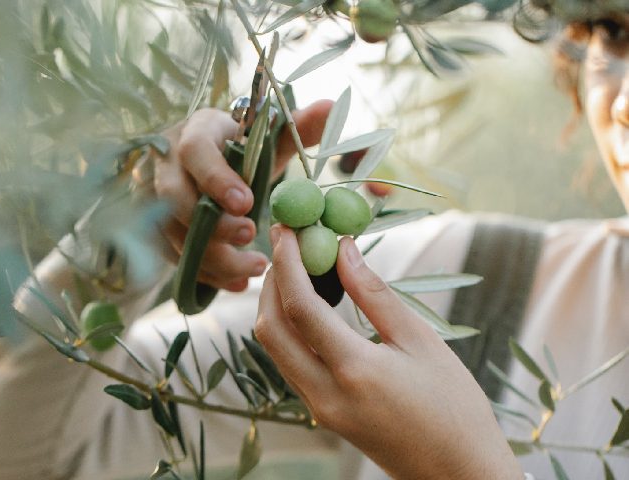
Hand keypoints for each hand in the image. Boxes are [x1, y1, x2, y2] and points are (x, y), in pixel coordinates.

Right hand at [145, 101, 331, 291]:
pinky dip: (207, 274)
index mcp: (196, 132)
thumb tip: (332, 106)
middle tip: (250, 236)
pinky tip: (237, 283)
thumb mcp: (269, 137)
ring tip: (255, 268)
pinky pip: (174, 257)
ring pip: (172, 233)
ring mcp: (156, 199)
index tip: (247, 203)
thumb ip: (299, 126)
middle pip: (174, 198)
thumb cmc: (243, 149)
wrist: (213, 163)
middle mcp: (168, 164)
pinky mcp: (159, 229)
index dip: (216, 179)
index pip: (194, 151)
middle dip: (211, 224)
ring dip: (212, 257)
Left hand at [255, 225, 522, 479]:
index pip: (300, 308)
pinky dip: (289, 329)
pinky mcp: (321, 414)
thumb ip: (375, 294)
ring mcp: (318, 408)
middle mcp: (324, 393)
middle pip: (270, 328)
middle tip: (287, 245)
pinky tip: (308, 305)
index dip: (287, 263)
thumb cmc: (454, 406)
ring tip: (297, 267)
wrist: (457, 474)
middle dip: (271, 282)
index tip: (287, 229)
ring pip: (274, 348)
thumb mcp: (421, 342)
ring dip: (276, 304)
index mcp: (354, 371)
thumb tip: (344, 251)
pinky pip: (289, 363)